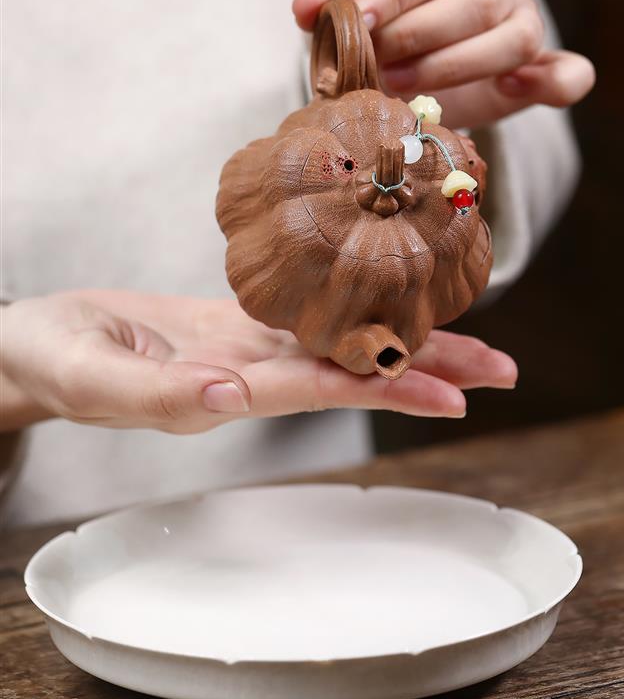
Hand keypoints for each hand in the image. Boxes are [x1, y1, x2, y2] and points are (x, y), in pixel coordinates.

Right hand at [0, 290, 516, 433]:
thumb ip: (159, 391)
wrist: (39, 346)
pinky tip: (390, 301)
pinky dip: (356, 310)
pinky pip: (310, 320)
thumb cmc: (54, 360)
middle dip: (427, 371)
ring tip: (474, 346)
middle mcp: (249, 378)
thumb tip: (229, 396)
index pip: (320, 391)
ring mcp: (247, 354)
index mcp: (222, 392)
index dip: (386, 389)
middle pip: (353, 374)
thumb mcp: (95, 376)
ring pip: (341, 346)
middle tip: (502, 371)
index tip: (451, 393)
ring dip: (406, 344)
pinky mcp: (237, 327)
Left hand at [292, 0, 593, 127]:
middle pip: (480, 0)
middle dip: (422, 36)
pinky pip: (569, 74)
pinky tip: (512, 90)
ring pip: (515, 38)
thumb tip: (307, 8)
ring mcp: (531, 12)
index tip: (363, 19)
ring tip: (400, 85)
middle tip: (375, 65)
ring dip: (455, 67)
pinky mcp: (544, 63)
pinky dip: (551, 84)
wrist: (408, 45)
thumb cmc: (383, 5)